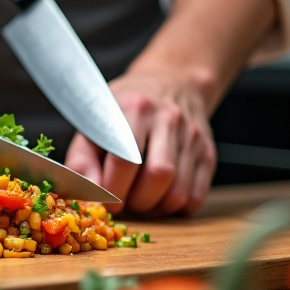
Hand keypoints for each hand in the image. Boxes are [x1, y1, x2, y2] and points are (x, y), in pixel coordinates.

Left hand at [65, 71, 216, 215]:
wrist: (171, 82)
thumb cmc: (123, 109)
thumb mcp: (93, 121)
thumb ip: (82, 159)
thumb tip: (90, 199)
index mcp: (134, 107)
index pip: (124, 161)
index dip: (111, 191)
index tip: (103, 200)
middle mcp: (168, 119)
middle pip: (158, 177)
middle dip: (135, 201)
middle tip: (122, 201)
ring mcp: (193, 136)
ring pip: (178, 192)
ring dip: (155, 208)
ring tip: (139, 200)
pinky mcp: (207, 153)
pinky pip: (195, 198)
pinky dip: (174, 208)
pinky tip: (159, 197)